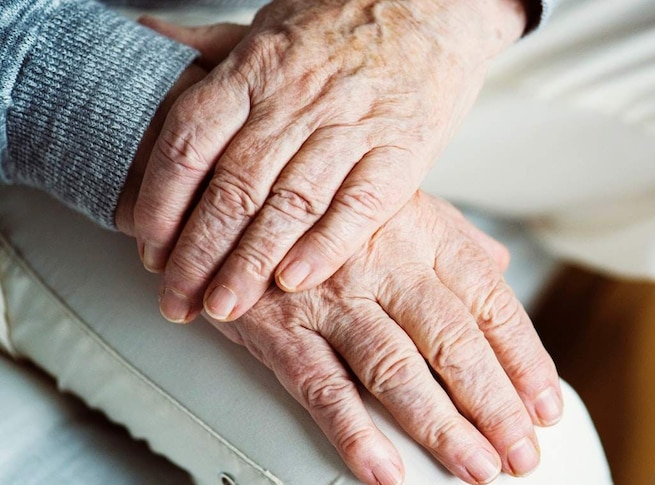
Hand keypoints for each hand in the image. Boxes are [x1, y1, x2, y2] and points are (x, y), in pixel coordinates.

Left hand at [132, 0, 528, 323]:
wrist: (433, 8)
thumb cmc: (347, 22)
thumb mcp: (269, 24)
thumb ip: (211, 47)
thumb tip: (151, 38)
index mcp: (256, 71)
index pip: (190, 144)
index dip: (162, 203)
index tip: (151, 250)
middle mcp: (296, 100)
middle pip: (233, 188)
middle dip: (198, 254)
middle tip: (179, 300)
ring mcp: (350, 126)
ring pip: (288, 204)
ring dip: (251, 263)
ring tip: (226, 307)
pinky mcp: (400, 151)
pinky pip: (358, 206)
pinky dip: (324, 246)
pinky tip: (296, 281)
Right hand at [210, 192, 561, 484]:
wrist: (236, 195)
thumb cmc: (327, 208)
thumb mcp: (398, 202)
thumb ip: (452, 238)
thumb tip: (501, 266)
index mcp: (423, 233)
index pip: (491, 302)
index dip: (525, 358)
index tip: (545, 404)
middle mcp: (385, 263)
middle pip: (453, 342)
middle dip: (494, 405)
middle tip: (521, 452)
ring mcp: (332, 297)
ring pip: (396, 370)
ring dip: (440, 427)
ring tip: (475, 467)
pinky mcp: (281, 327)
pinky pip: (322, 388)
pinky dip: (354, 434)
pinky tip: (385, 470)